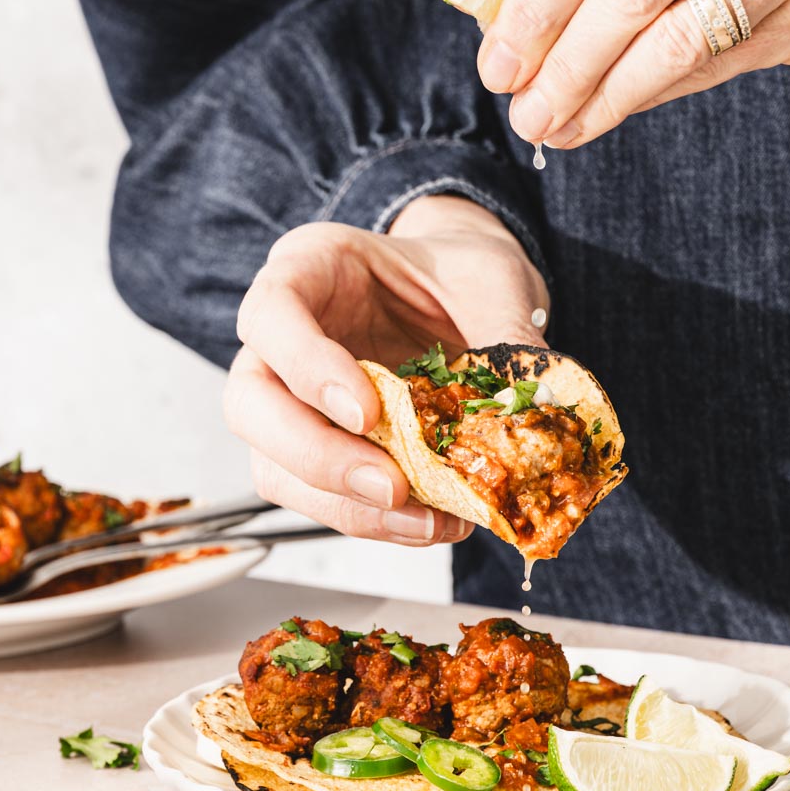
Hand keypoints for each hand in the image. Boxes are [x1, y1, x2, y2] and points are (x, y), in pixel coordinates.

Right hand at [226, 197, 547, 542]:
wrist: (464, 298)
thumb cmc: (460, 274)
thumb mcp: (491, 281)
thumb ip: (505, 330)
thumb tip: (539, 405)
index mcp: (309, 269)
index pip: (271, 316)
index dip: (308, 369)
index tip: (368, 412)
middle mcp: (279, 338)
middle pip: (250, 405)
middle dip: (318, 458)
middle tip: (392, 487)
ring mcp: (288, 399)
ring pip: (274, 466)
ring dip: (346, 507)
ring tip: (425, 520)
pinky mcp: (317, 450)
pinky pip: (320, 497)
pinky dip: (373, 520)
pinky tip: (431, 521)